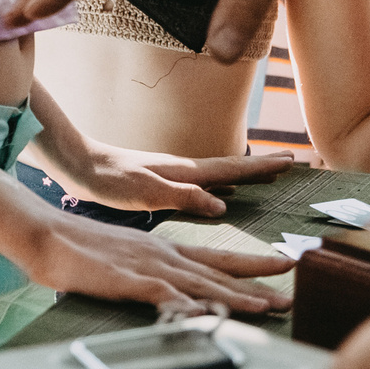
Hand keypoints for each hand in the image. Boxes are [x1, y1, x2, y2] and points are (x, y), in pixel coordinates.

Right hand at [12, 205, 294, 315]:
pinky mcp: (128, 279)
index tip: (280, 267)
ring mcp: (147, 266)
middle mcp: (163, 254)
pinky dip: (187, 305)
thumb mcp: (123, 258)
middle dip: (258, 282)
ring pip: (202, 284)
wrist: (45, 234)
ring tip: (266, 307)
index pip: (216, 258)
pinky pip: (164, 295)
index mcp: (162, 249)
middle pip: (219, 271)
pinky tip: (205, 314)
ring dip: (236, 297)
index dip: (250, 265)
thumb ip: (149, 273)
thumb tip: (172, 290)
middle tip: (290, 293)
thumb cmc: (79, 249)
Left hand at [34, 134, 292, 216]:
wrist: (76, 163)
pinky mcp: (159, 181)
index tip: (293, 162)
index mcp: (183, 171)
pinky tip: (221, 194)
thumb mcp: (146, 192)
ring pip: (217, 173)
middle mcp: (182, 168)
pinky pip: (202, 182)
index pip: (232, 169)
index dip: (262, 168)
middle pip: (231, 167)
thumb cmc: (108, 179)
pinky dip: (220, 185)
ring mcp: (171, 173)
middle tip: (293, 163)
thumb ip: (183, 197)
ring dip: (244, 174)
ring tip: (266, 175)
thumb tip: (223, 207)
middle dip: (262, 166)